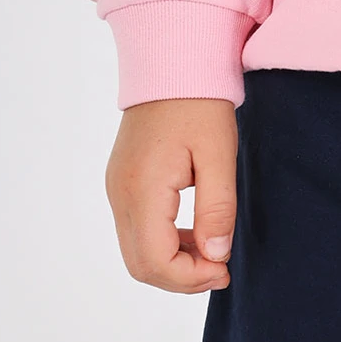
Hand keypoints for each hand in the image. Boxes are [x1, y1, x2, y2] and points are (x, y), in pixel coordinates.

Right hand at [105, 97, 237, 293]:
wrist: (171, 62)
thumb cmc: (199, 103)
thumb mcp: (219, 154)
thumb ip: (217, 209)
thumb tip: (214, 257)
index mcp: (142, 189)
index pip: (155, 261)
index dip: (190, 278)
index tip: (224, 269)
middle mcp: (119, 194)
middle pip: (140, 265)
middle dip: (181, 278)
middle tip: (221, 269)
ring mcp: (116, 189)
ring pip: (135, 252)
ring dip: (172, 263)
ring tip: (212, 254)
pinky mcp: (121, 183)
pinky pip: (135, 230)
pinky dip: (162, 244)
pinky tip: (194, 234)